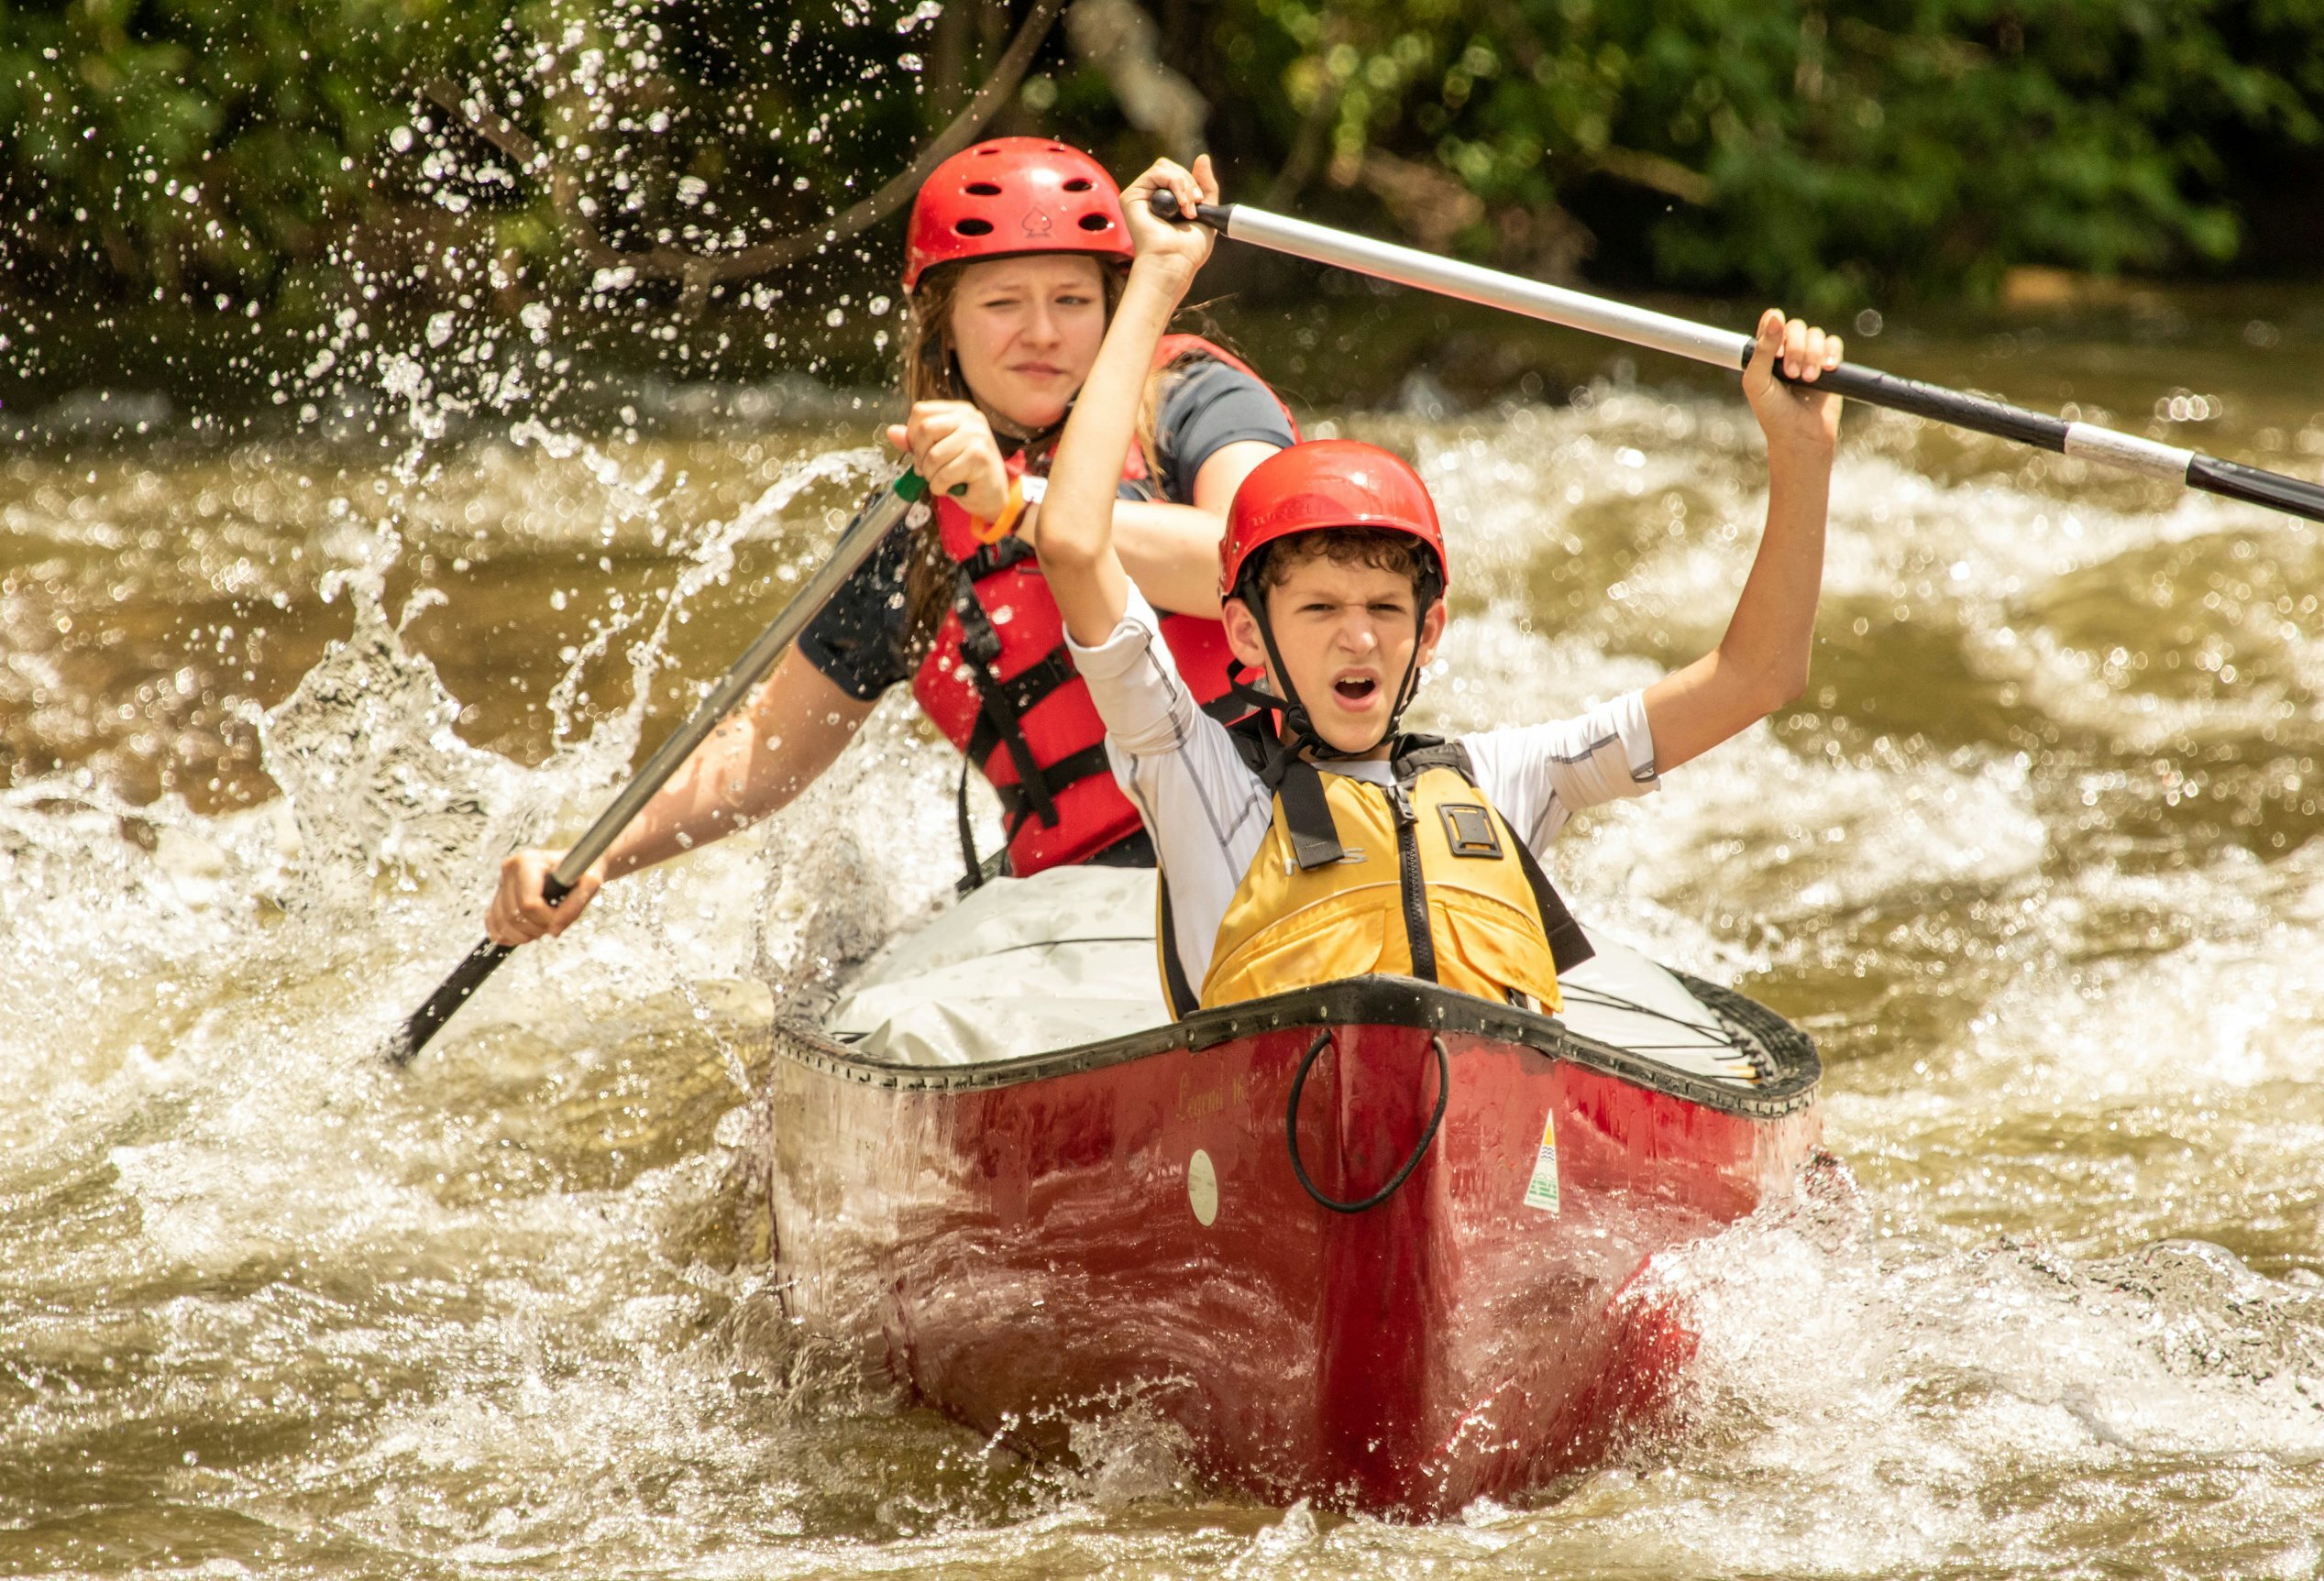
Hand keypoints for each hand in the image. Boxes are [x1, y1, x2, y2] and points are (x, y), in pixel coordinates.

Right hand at [485, 847, 605, 944]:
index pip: (529, 904)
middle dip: (537, 928)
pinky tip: (524, 933)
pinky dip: (507, 935)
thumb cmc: (582, 870)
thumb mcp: (590, 882)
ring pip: (501, 924)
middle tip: (554, 922)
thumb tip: (554, 930)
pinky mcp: (497, 897)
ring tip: (542, 925)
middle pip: (514, 916)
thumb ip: (575, 906)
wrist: (576, 865)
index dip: (547, 919)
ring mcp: (500, 884)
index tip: (561, 916)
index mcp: (527, 862)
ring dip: (524, 935)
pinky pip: (492, 924)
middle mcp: (508, 870)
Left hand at [885, 400, 1009, 521]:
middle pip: (925, 429)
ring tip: (942, 479)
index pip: (920, 411)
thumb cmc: (964, 471)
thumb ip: (915, 441)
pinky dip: (940, 486)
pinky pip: (944, 474)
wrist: (991, 494)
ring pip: (933, 455)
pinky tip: (951, 487)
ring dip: (931, 475)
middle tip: (929, 469)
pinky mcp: (980, 457)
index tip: (922, 452)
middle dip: (920, 456)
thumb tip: (892, 432)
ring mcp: (977, 436)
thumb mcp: (936, 451)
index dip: (913, 435)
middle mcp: (970, 418)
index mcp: (958, 411)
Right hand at [1122, 154, 1218, 290]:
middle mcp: (1151, 197)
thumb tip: (1203, 157)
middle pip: (1170, 167)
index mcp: (1166, 201)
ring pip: (1164, 167)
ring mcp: (1141, 196)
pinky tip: (1179, 205)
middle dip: (1189, 182)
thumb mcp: (1207, 212)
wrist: (1175, 262)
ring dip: (1183, 184)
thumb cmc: (1189, 249)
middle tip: (1194, 205)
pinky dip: (1174, 183)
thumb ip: (1206, 185)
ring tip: (1187, 208)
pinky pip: (1157, 172)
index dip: (1192, 181)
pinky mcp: (1131, 196)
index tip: (1200, 201)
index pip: (1177, 174)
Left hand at [1741, 309, 1843, 457]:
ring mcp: (1808, 357)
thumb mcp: (1757, 382)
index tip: (1776, 350)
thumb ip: (1762, 350)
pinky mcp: (1828, 366)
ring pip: (1816, 334)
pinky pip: (1834, 344)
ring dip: (1812, 355)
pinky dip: (1831, 354)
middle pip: (1796, 327)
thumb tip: (1775, 316)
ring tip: (1808, 380)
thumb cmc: (1773, 413)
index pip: (1770, 322)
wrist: (1801, 437)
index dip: (1774, 327)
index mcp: (1764, 353)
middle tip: (1791, 374)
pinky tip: (1827, 370)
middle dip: (1795, 348)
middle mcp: (1786, 352)